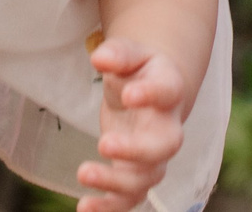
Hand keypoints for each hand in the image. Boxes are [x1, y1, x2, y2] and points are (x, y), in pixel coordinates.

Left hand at [77, 38, 187, 211]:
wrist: (146, 93)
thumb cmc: (137, 71)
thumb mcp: (129, 54)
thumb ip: (118, 54)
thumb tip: (100, 57)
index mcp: (168, 90)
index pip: (167, 92)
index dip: (151, 95)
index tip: (129, 95)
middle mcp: (167, 128)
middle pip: (164, 146)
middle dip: (136, 150)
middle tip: (104, 144)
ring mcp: (152, 156)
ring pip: (145, 179)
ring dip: (115, 183)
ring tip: (83, 172)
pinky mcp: (134, 174)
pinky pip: (128, 198)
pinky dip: (109, 208)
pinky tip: (84, 207)